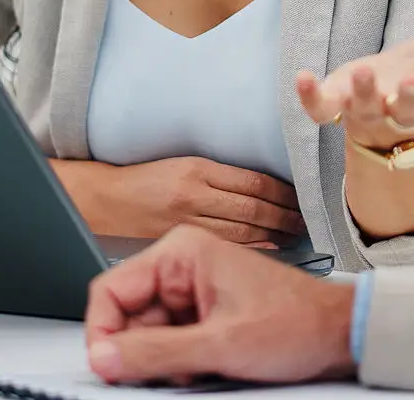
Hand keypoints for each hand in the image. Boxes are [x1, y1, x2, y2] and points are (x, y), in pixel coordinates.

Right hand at [53, 157, 305, 246]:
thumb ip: (218, 177)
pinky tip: (268, 247)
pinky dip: (251, 247)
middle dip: (286, 216)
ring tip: (298, 234)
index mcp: (197, 172)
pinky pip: (225, 247)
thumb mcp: (183, 165)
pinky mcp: (182, 243)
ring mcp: (189, 222)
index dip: (283, 192)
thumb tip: (262, 187)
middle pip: (255, 208)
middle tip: (310, 221)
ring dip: (275, 232)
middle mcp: (195, 196)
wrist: (103, 201)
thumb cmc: (143, 182)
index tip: (302, 197)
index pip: (255, 183)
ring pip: (244, 230)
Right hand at [86, 226, 355, 384]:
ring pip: (148, 336)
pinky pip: (170, 343)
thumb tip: (104, 357)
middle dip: (140, 353)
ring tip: (198, 369)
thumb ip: (156, 352)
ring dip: (163, 362)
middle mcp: (182, 267)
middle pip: (127, 318)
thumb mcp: (220, 345)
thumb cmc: (298, 323)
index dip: (102, 333)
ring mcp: (193, 292)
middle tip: (165, 375)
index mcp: (180, 253)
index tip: (107, 366)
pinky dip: (179, 363)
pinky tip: (205, 369)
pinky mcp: (203, 316)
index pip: (110, 291)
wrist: (339, 335)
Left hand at [296, 10, 413, 149]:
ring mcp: (368, 112)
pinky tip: (303, 76)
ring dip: (365, 93)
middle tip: (411, 81)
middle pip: (408, 113)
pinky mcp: (337, 107)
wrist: (383, 93)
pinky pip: (322, 110)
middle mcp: (402, 113)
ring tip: (362, 71)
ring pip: (367, 109)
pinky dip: (310, 97)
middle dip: (409, 99)